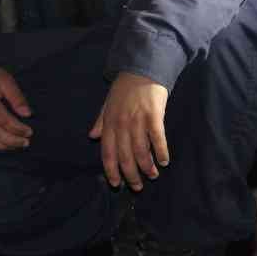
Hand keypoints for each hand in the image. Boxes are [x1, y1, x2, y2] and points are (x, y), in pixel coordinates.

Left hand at [89, 71, 169, 190]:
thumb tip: (92, 137)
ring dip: (147, 167)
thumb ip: (100, 122)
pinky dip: (161, 151)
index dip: (111, 170)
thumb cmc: (124, 88)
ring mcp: (137, 120)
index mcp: (109, 123)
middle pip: (125, 156)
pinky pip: (157, 138)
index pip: (107, 153)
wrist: (141, 68)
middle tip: (138, 186)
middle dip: (131, 175)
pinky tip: (164, 161)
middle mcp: (121, 124)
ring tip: (152, 175)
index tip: (117, 184)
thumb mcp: (107, 104)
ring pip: (141, 150)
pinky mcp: (154, 115)